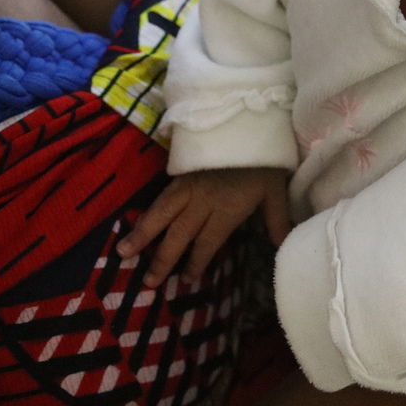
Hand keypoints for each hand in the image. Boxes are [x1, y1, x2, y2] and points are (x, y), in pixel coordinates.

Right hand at [117, 166, 292, 288]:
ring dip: (142, 234)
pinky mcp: (180, 174)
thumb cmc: (264, 160)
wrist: (247, 123)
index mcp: (226, 208)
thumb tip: (282, 245)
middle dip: (162, 258)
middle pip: (179, 233)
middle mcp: (202, 200)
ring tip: (123, 252)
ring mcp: (188, 186)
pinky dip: (146, 213)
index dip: (196, 262)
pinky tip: (134, 224)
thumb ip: (276, 220)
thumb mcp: (276, 190)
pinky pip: (160, 197)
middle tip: (148, 282)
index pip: (207, 242)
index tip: (186, 280)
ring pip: (161, 213)